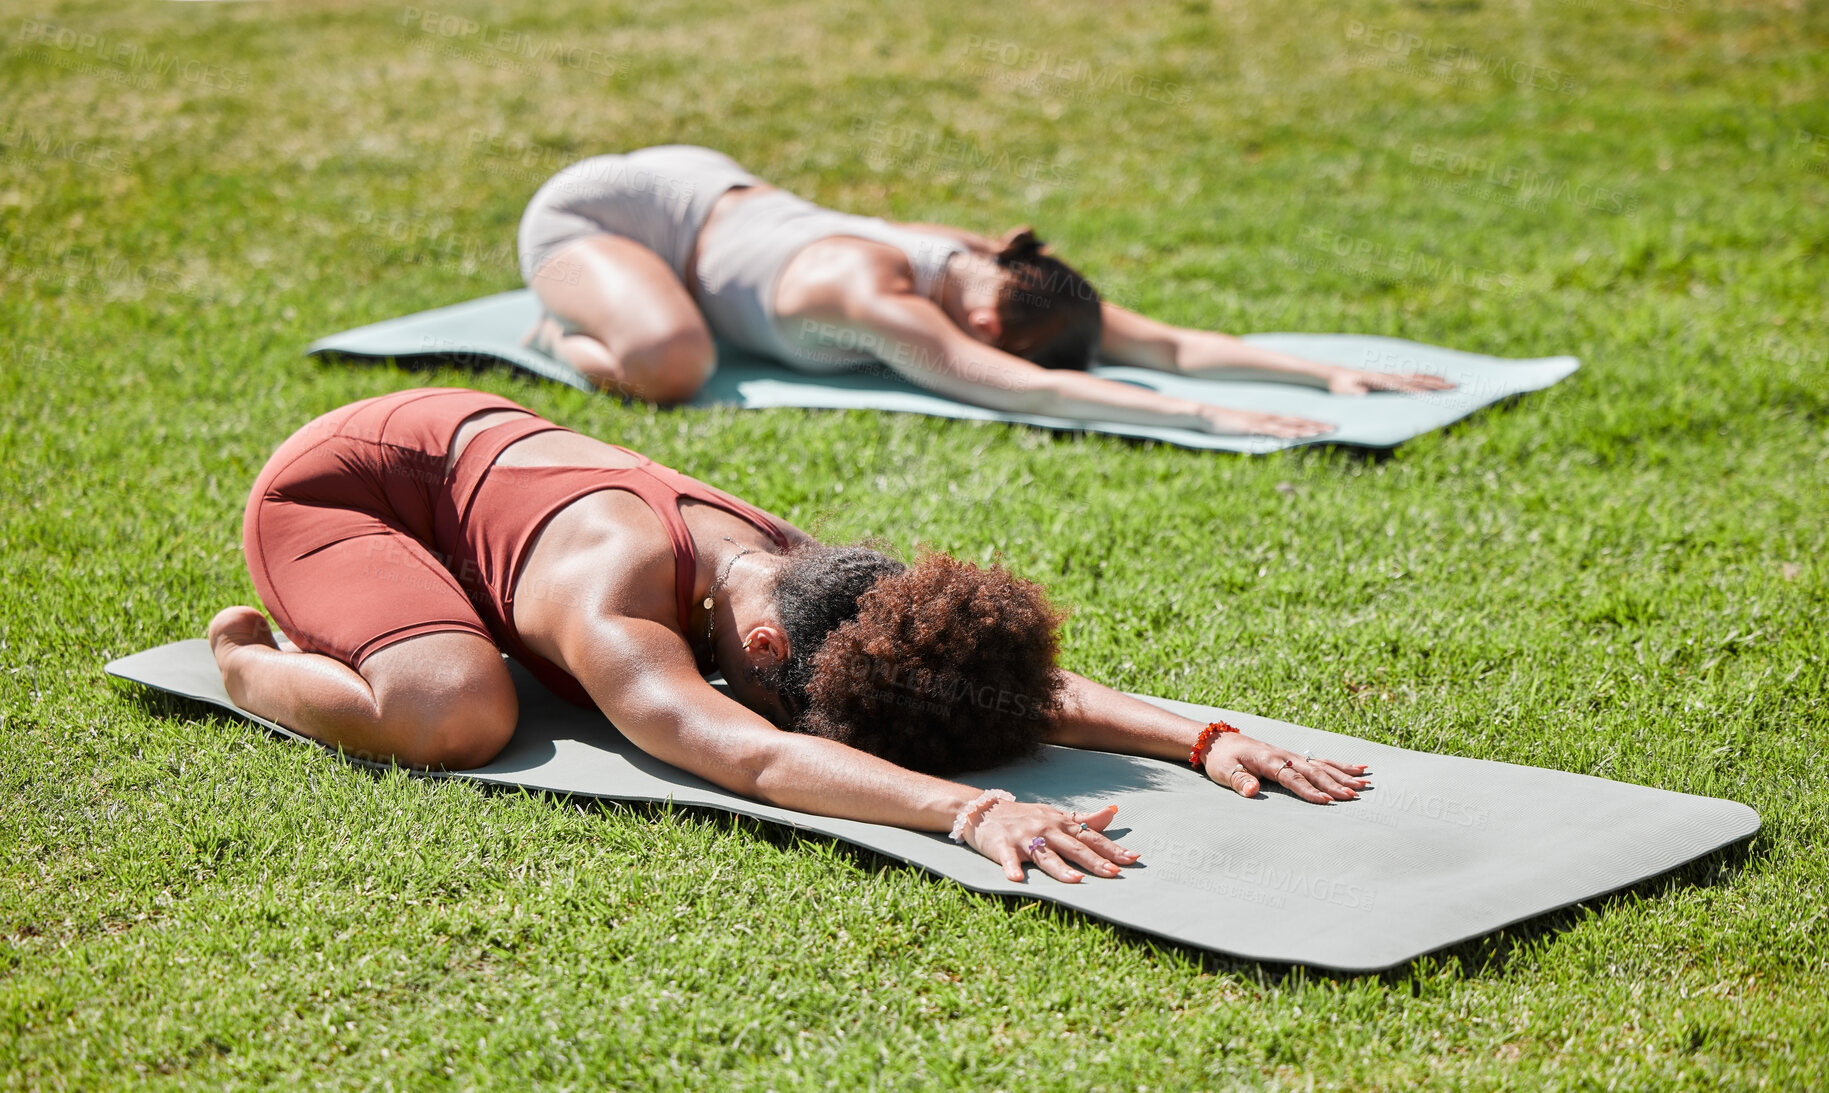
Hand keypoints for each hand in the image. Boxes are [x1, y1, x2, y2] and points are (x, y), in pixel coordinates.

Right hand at [965, 801, 1139, 882]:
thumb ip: (1084, 819)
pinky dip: (1011, 868)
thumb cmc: (1025, 816)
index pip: (1091, 838)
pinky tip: (1016, 879)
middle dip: (1094, 861)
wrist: (984, 809)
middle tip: (1114, 874)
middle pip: (1074, 848)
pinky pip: (1008, 859)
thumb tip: (1113, 812)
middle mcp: (1046, 830)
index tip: (1133, 859)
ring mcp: (1024, 838)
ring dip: (1060, 869)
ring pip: (1045, 855)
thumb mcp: (1055, 815)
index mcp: (1061, 824)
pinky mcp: (1002, 846)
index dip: (1112, 849)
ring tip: (1076, 881)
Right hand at [1199, 406, 1335, 438]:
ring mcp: (1259, 422)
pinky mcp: (1250, 428)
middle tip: (1335, 428)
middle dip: (1316, 424)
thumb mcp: (1240, 430)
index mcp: (1265, 419)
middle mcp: (1266, 418)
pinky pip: (1272, 430)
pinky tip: (1297, 435)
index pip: (1292, 420)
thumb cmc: (1220, 423)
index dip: (1309, 423)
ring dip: (1306, 428)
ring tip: (1324, 431)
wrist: (1204, 414)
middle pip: (1296, 421)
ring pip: (1288, 425)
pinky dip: (1286, 432)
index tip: (1325, 427)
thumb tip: (1264, 440)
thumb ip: (1253, 434)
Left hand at [1202, 734, 1369, 803]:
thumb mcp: (1224, 771)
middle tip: (1354, 795)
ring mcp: (1290, 755)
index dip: (1309, 790)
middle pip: (1313, 771)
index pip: (1292, 778)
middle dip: (1335, 784)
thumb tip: (1251, 791)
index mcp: (1268, 760)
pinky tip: (1358, 768)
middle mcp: (1284, 755)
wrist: (1219, 741)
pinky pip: (1320, 761)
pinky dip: (1339, 765)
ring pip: (1321, 765)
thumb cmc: (1222, 759)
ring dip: (1343, 775)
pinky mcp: (1293, 757)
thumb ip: (1239, 781)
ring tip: (1363, 784)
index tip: (1326, 801)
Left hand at [1327, 368, 1455, 395]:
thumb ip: (1353, 392)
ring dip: (1433, 379)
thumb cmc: (1337, 386)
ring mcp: (1389, 375)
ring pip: (1415, 377)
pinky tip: (1432, 379)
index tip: (1437, 393)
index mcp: (1380, 381)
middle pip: (1416, 379)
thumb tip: (1363, 393)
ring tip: (1450, 381)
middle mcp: (1388, 376)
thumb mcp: (1343, 390)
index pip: (1405, 386)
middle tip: (1456, 385)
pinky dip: (1423, 378)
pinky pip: (1409, 377)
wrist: (1334, 375)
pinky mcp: (1388, 377)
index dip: (1421, 390)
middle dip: (1436, 383)